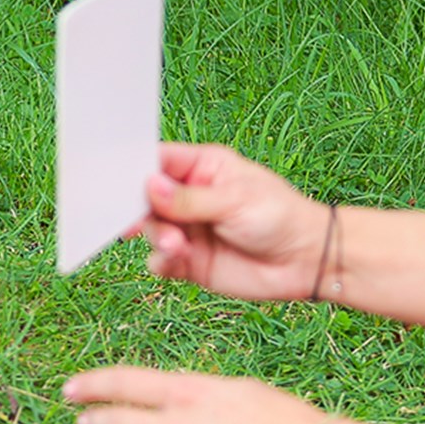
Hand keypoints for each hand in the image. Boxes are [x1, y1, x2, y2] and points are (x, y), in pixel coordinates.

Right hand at [129, 142, 329, 300]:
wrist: (306, 262)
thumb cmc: (281, 218)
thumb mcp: (234, 200)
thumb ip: (188, 198)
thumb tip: (148, 186)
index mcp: (202, 169)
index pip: (158, 161)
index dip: (135, 170)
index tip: (118, 182)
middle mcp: (189, 197)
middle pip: (144, 198)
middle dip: (140, 210)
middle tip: (138, 222)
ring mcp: (187, 229)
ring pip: (149, 229)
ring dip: (158, 237)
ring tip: (178, 246)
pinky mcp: (187, 260)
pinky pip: (158, 260)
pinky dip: (162, 261)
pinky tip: (178, 259)